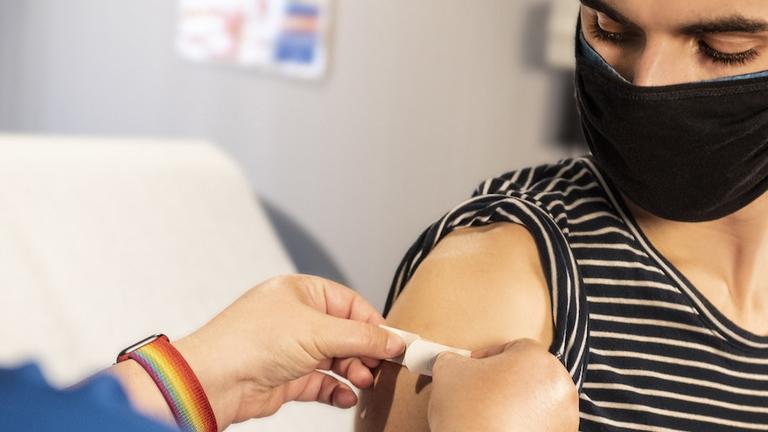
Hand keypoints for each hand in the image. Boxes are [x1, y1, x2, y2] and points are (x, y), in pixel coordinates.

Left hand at [171, 275, 405, 428]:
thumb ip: (361, 337)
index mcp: (302, 292)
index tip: (397, 343)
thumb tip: (394, 340)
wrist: (213, 380)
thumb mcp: (318, 331)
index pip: (351, 304)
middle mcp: (297, 318)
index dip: (375, 325)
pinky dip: (336, 390)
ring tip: (363, 381)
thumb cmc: (251, 341)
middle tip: (381, 367)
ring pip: (335, 359)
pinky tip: (347, 397)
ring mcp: (291, 348)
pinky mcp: (287, 377)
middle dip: (365, 352)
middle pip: (346, 333)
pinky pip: (321, 382)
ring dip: (353, 371)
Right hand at [428, 339, 578, 431]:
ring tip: (492, 414)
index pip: (512, 347)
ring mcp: (564, 414)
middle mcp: (559, 384)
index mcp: (536, 358)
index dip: (488, 357)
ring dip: (519, 403)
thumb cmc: (468, 412)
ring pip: (539, 400)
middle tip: (483, 392)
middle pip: (530, 373)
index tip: (474, 370)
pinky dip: (527, 425)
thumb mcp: (448, 370)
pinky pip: (543, 424)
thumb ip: (455, 359)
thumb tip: (453, 362)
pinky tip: (503, 428)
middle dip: (507, 380)